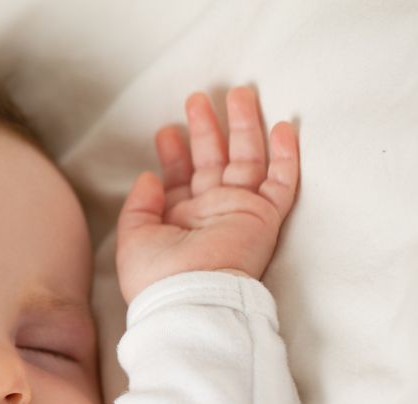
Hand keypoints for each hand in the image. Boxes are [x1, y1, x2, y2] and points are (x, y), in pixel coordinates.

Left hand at [116, 86, 299, 304]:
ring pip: (247, 160)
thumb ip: (139, 205)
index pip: (180, 178)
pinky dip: (285, 156)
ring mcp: (239, 212)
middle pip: (213, 161)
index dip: (174, 153)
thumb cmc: (156, 276)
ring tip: (239, 92)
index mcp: (179, 220)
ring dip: (244, 127)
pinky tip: (283, 127)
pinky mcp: (264, 218)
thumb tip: (149, 177)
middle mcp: (209, 213)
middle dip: (207, 129)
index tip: (166, 131)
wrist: (189, 298)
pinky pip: (282, 182)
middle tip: (198, 98)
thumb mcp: (133, 238)